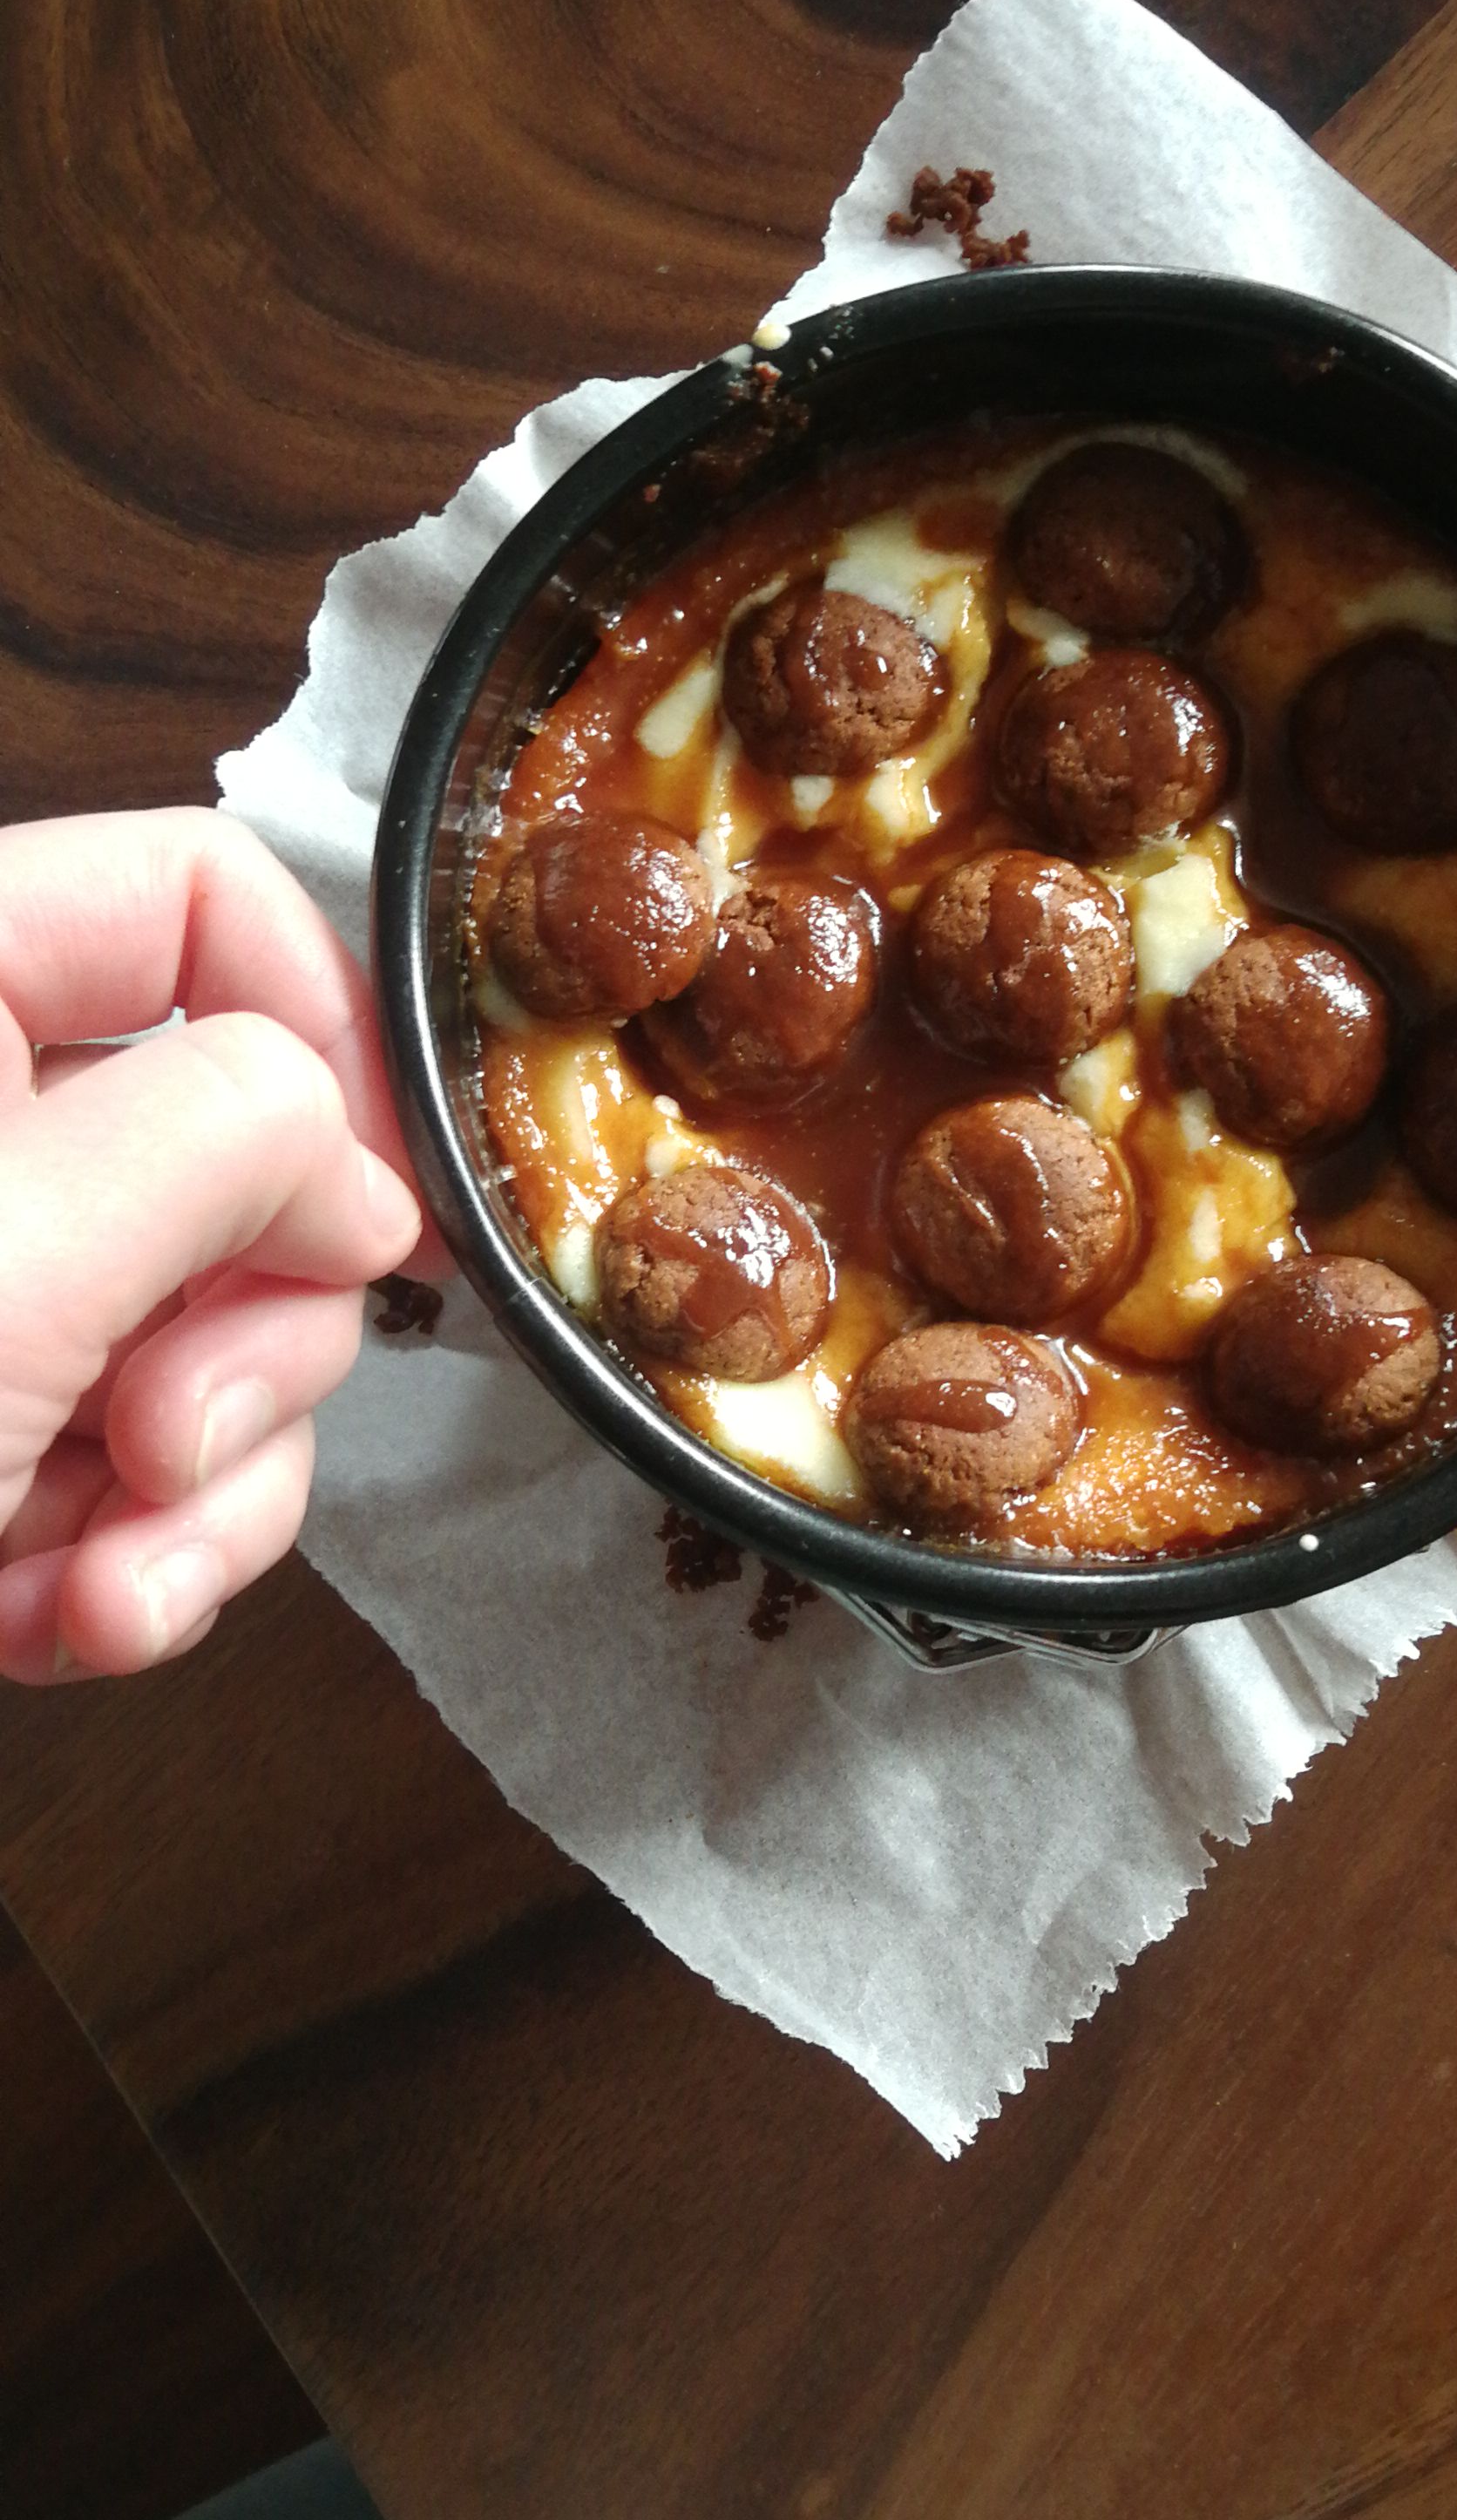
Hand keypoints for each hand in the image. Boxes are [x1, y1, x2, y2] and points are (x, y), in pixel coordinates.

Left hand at [0, 809, 423, 1683]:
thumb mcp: (10, 1255)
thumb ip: (226, 1139)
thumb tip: (359, 1172)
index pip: (195, 894)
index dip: (314, 1029)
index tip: (357, 1204)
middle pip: (245, 1159)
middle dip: (247, 1347)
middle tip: (163, 1437)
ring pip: (218, 1344)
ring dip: (197, 1500)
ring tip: (96, 1585)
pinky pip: (141, 1478)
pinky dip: (119, 1570)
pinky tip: (42, 1625)